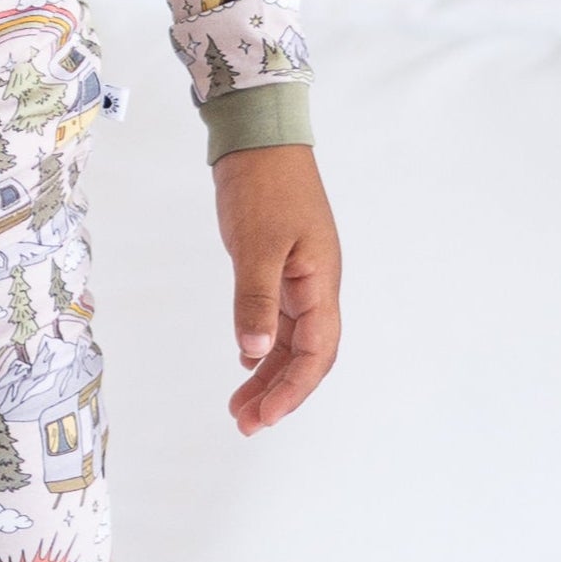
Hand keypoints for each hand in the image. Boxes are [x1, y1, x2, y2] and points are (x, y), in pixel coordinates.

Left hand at [214, 144, 340, 435]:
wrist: (258, 138)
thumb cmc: (263, 185)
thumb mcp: (256, 245)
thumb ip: (256, 300)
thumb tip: (255, 353)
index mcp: (320, 281)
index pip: (317, 352)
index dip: (293, 390)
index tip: (264, 417)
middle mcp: (315, 286)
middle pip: (306, 355)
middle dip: (280, 393)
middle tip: (246, 424)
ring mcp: (298, 277)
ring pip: (289, 341)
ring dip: (268, 375)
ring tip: (239, 407)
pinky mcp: (279, 267)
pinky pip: (277, 319)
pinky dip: (263, 345)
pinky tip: (247, 364)